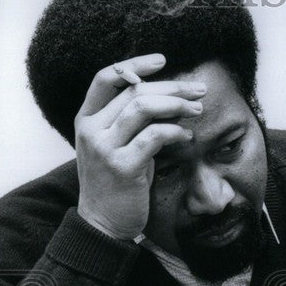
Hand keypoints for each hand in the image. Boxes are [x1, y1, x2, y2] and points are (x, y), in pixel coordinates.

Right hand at [74, 53, 207, 238]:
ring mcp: (104, 147)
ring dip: (177, 105)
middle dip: (171, 87)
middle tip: (199, 89)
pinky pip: (154, 136)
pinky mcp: (122, 166)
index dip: (135, 64)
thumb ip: (130, 121)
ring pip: (143, 107)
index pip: (107, 77)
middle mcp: (91, 129)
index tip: (163, 60)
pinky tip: (187, 136)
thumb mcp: (117, 146)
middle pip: (133, 90)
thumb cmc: (117, 184)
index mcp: (86, 119)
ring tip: (197, 109)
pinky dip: (175, 131)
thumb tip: (167, 96)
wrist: (104, 224)